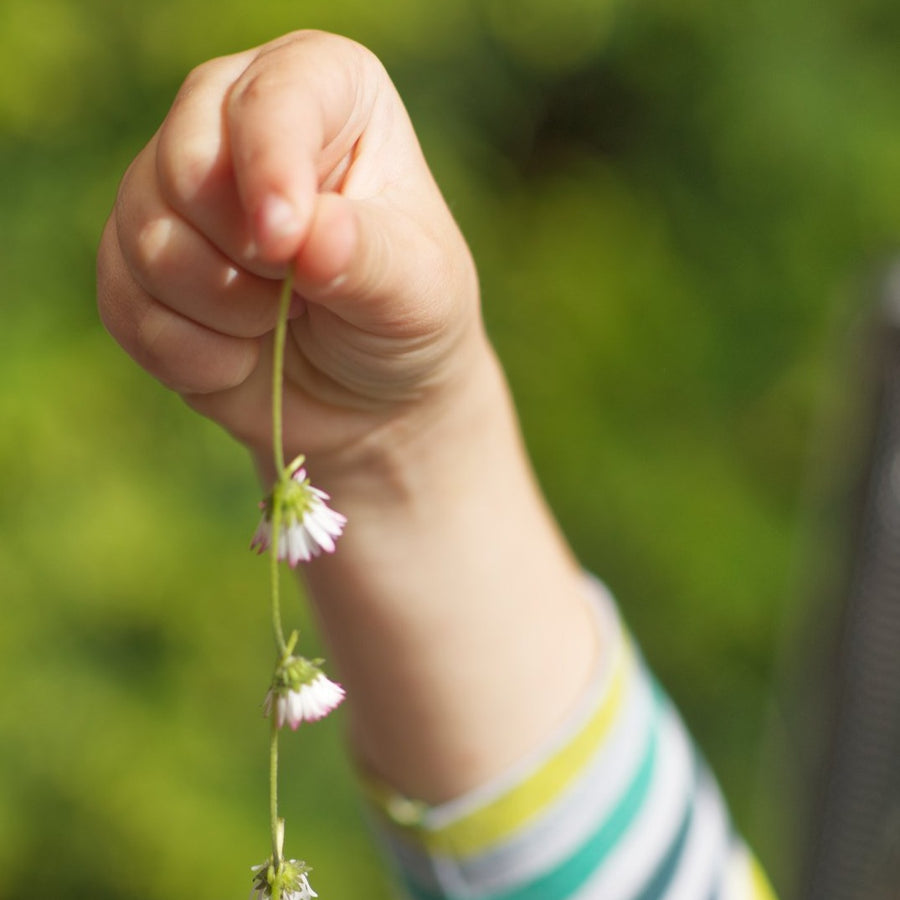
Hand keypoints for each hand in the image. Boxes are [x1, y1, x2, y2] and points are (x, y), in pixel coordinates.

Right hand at [97, 30, 482, 474]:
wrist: (371, 398)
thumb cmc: (407, 321)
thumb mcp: (417, 292)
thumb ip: (366, 259)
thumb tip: (308, 237)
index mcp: (327, 92)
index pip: (273, 97)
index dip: (270, 166)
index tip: (286, 243)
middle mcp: (237, 123)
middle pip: (185, 166)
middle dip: (246, 258)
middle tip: (303, 298)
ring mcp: (177, 193)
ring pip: (146, 239)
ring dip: (224, 312)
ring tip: (282, 323)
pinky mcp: (138, 264)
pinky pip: (124, 303)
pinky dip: (189, 353)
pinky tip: (240, 359)